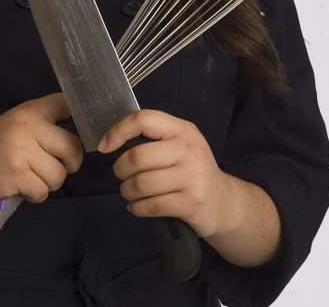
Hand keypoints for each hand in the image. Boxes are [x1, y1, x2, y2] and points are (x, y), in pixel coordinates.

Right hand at [0, 93, 82, 206]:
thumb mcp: (16, 123)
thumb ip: (43, 122)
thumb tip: (80, 129)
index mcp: (31, 111)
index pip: (67, 104)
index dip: (83, 118)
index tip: (86, 130)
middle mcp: (28, 126)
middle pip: (73, 148)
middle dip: (68, 164)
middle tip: (52, 166)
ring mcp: (22, 150)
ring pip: (59, 174)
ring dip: (48, 183)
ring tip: (30, 177)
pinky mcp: (16, 175)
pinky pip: (43, 191)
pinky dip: (35, 195)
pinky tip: (21, 187)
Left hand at [97, 109, 232, 238]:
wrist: (224, 203)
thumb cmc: (192, 172)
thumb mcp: (179, 145)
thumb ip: (153, 138)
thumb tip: (112, 141)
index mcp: (182, 129)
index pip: (143, 119)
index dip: (118, 131)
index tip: (104, 146)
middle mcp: (189, 149)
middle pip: (137, 156)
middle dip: (120, 170)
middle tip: (121, 176)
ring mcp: (193, 176)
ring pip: (141, 183)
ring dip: (127, 191)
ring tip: (129, 192)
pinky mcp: (192, 203)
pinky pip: (151, 205)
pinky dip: (137, 208)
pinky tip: (138, 207)